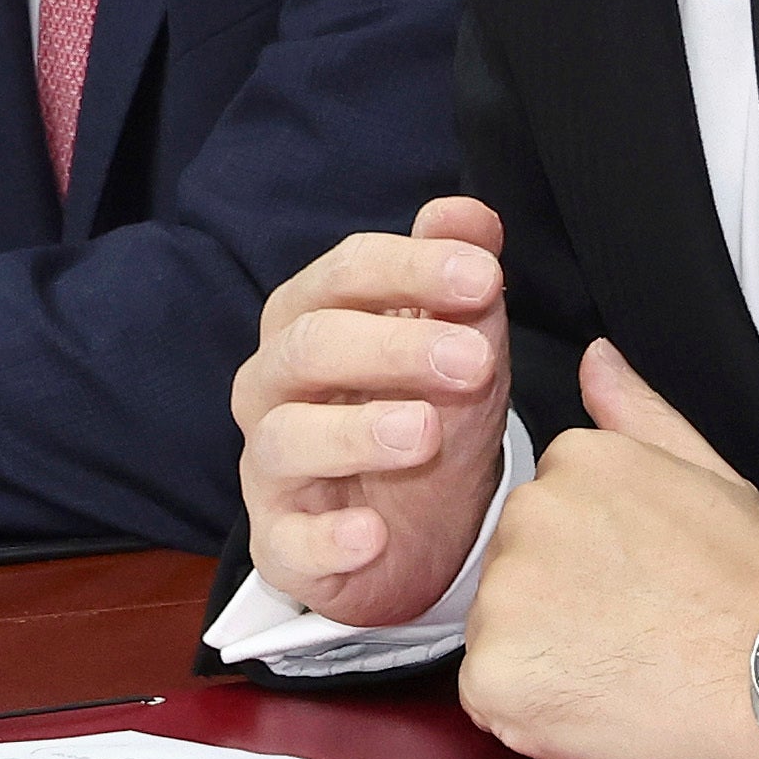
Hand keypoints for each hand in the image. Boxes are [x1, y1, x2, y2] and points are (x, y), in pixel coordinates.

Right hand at [229, 196, 512, 624]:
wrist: (416, 532)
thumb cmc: (424, 414)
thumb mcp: (456, 341)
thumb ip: (455, 275)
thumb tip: (467, 213)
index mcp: (309, 320)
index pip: (344, 274)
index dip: (411, 268)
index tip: (485, 277)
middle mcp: (275, 387)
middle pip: (310, 347)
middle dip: (393, 346)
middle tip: (475, 362)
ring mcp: (272, 468)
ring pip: (287, 438)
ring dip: (356, 432)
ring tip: (425, 433)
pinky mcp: (282, 546)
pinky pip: (288, 543)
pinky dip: (327, 540)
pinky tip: (374, 534)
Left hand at [455, 341, 758, 758]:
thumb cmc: (749, 592)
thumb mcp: (712, 478)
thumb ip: (639, 415)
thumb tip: (597, 357)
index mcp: (572, 462)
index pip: (544, 514)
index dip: (589, 562)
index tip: (637, 584)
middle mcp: (526, 516)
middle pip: (514, 567)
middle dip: (556, 603)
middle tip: (631, 630)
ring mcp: (504, 595)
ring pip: (496, 629)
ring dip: (540, 655)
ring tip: (619, 668)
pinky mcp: (493, 672)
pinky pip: (489, 694)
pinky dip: (528, 709)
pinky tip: (591, 705)